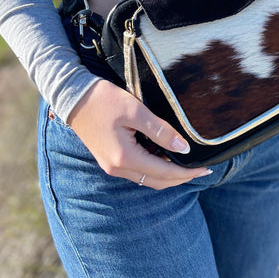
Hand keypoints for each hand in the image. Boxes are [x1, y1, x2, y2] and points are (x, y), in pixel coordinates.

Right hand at [67, 79, 211, 188]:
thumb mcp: (135, 110)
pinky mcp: (109, 160)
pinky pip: (138, 172)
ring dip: (168, 175)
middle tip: (202, 169)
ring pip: (147, 179)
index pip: (164, 172)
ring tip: (188, 164)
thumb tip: (184, 148)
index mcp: (125, 157)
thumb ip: (161, 131)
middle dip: (181, 178)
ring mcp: (111, 166)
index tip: (206, 167)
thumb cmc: (102, 99)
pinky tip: (166, 157)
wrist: (71, 96)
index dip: (187, 172)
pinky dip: (155, 169)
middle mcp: (117, 168)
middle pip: (157, 182)